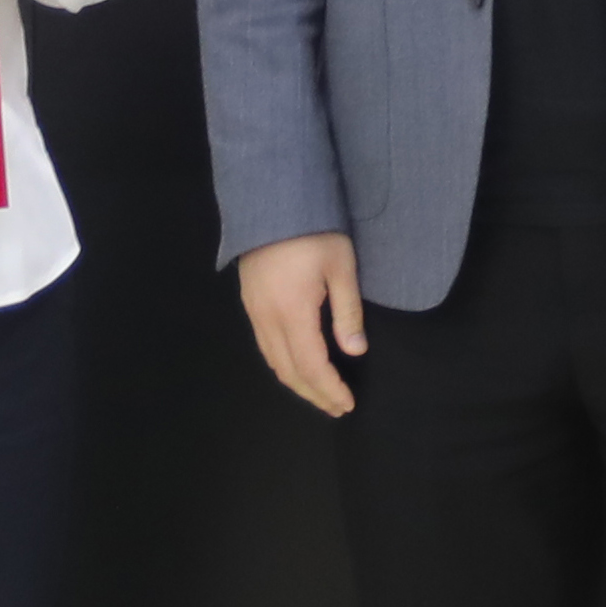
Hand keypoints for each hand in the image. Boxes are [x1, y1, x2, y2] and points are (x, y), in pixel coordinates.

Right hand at [237, 231, 366, 416]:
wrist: (272, 199)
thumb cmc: (314, 229)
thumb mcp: (341, 266)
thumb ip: (347, 312)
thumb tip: (355, 351)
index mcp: (292, 312)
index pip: (311, 366)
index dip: (329, 389)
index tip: (347, 403)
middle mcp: (267, 318)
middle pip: (288, 371)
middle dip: (313, 393)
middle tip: (336, 407)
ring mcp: (253, 310)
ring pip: (272, 360)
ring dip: (296, 382)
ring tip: (320, 392)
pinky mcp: (249, 301)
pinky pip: (264, 345)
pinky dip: (283, 364)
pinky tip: (298, 364)